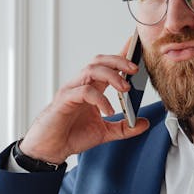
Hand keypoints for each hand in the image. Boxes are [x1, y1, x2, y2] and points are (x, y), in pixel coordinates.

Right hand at [19, 50, 149, 163]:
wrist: (50, 149)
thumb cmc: (71, 135)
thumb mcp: (104, 133)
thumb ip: (124, 128)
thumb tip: (143, 123)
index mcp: (91, 88)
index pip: (107, 66)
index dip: (120, 53)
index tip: (135, 44)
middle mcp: (81, 85)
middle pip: (99, 62)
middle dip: (119, 61)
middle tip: (135, 69)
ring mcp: (72, 91)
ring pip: (91, 71)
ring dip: (111, 76)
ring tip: (125, 89)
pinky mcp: (64, 100)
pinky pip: (84, 92)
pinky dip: (100, 99)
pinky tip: (108, 111)